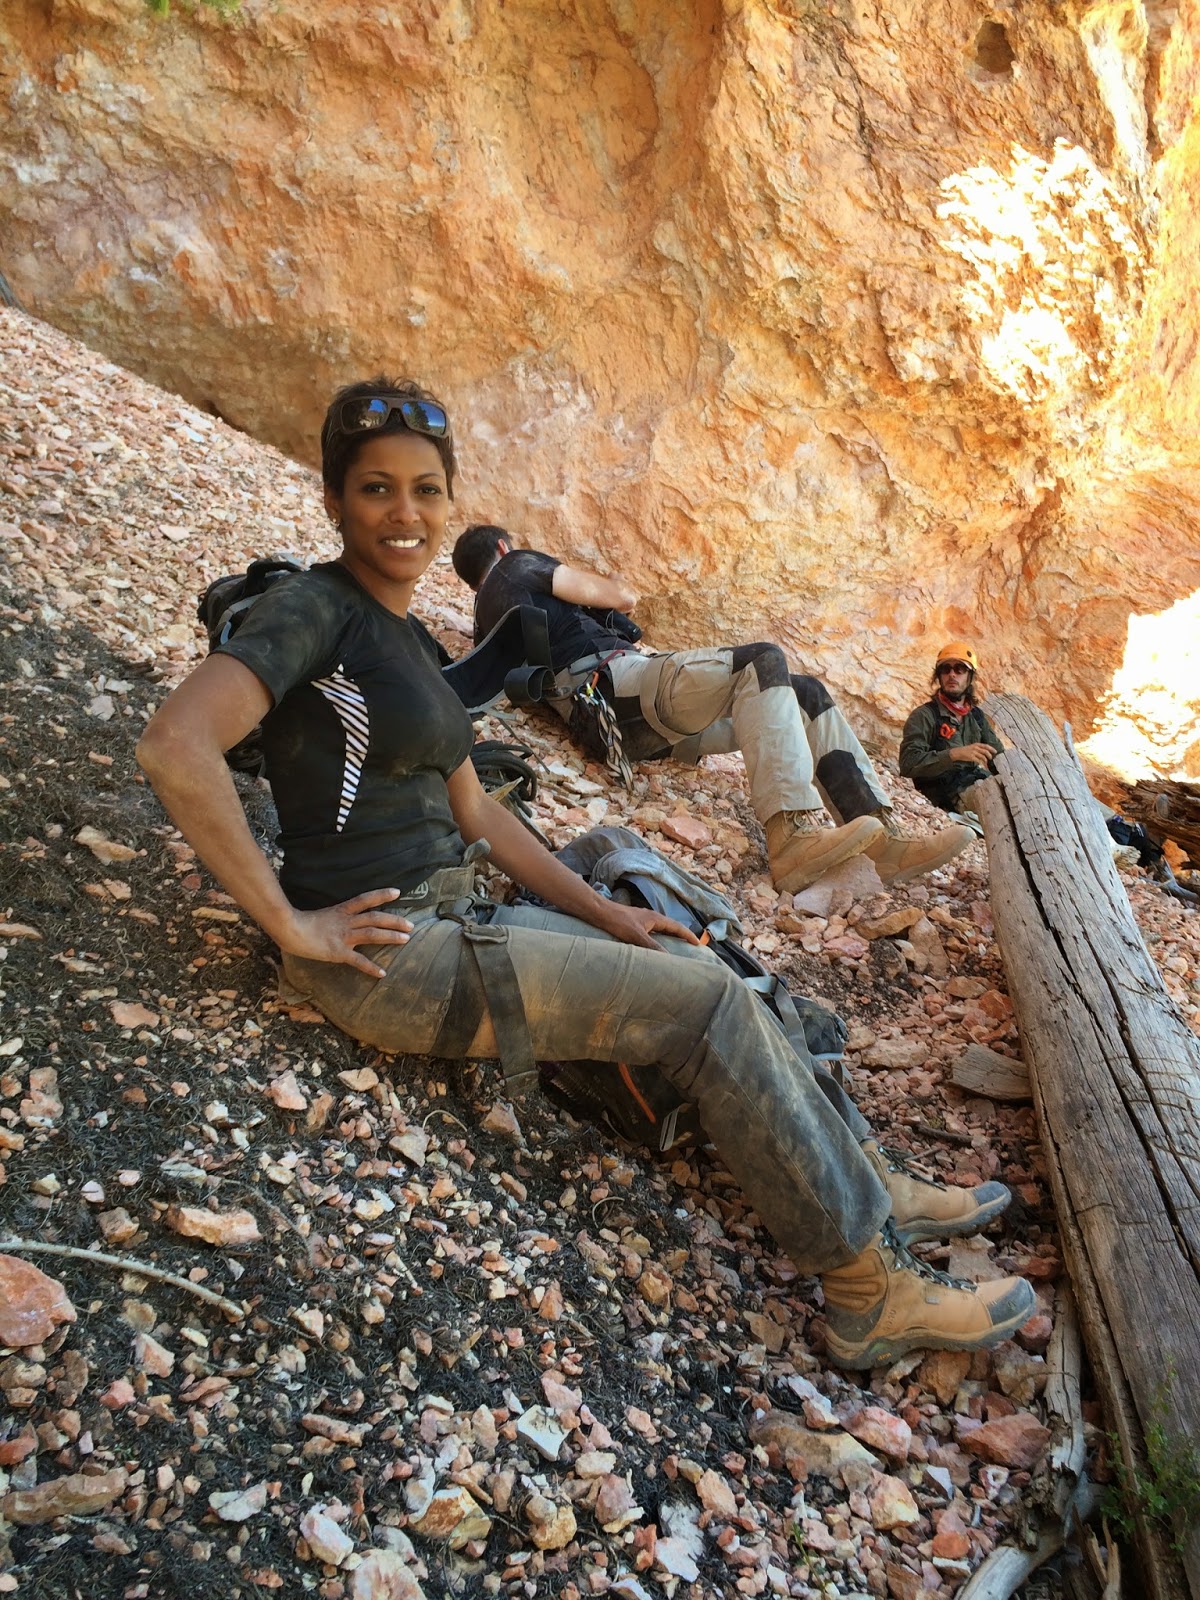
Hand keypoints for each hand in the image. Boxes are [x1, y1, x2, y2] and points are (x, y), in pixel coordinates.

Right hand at [279, 889, 415, 977]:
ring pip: (373, 933)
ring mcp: (344, 936)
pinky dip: (371, 967)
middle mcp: (346, 922)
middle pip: (375, 918)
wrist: (289, 929)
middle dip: (395, 921)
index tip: (398, 892)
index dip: (382, 895)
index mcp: (341, 910)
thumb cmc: (298, 922)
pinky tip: (382, 973)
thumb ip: (332, 918)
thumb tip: (338, 921)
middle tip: (411, 925)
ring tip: (406, 939)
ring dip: (391, 936)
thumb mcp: (320, 915)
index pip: (365, 899)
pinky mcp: (339, 952)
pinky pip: (359, 961)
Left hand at [597, 901, 700, 949]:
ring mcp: (642, 920)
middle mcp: (651, 917)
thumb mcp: (637, 936)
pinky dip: (657, 940)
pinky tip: (652, 948)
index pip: (677, 927)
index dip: (688, 935)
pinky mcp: (633, 924)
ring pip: (660, 930)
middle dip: (681, 936)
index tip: (698, 944)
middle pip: (671, 927)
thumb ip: (652, 946)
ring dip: (669, 938)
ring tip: (674, 949)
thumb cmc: (618, 921)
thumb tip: (668, 958)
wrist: (600, 913)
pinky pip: (651, 932)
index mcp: (655, 918)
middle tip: (690, 947)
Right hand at [951, 743, 995, 766]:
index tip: (995, 752)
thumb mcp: (972, 747)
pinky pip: (978, 760)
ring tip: (986, 762)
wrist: (957, 752)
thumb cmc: (965, 750)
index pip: (986, 746)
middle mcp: (976, 747)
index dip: (991, 749)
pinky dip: (981, 763)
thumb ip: (978, 749)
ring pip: (983, 756)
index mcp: (976, 744)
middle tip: (991, 758)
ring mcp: (973, 752)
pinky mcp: (971, 757)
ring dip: (985, 760)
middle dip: (989, 755)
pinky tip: (982, 765)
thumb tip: (985, 754)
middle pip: (985, 751)